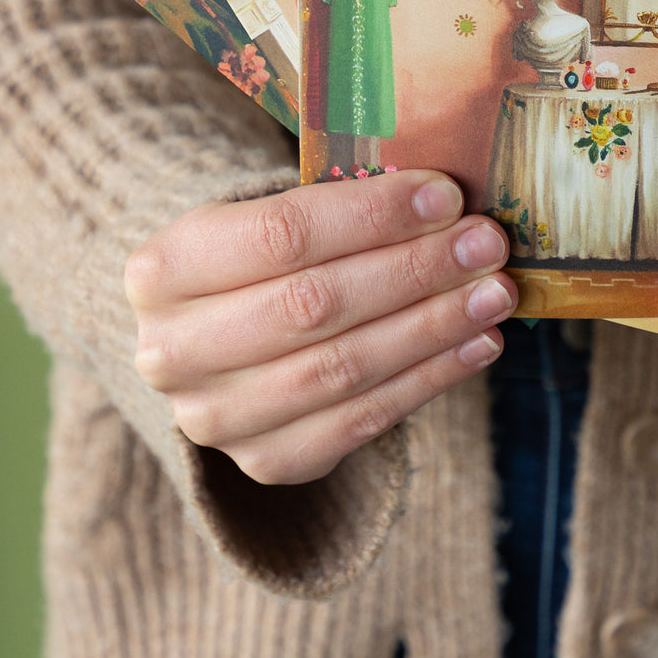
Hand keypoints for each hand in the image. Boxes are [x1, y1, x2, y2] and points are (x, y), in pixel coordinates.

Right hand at [126, 172, 515, 484]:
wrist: (217, 341)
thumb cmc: (262, 259)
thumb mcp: (268, 215)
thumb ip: (340, 207)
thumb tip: (446, 200)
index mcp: (162, 269)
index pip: (279, 234)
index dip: (371, 216)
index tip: (446, 196)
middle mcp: (172, 351)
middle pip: (314, 305)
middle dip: (415, 270)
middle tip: (486, 244)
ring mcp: (215, 418)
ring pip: (343, 368)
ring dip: (433, 327)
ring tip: (495, 293)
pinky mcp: (266, 462)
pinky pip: (362, 421)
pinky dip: (430, 379)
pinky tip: (478, 344)